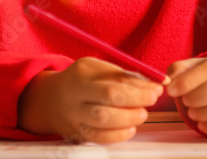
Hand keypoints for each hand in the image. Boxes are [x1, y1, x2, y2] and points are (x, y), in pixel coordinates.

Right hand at [18, 57, 162, 143]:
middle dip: (135, 101)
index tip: (156, 89)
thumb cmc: (82, 81)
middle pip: (107, 98)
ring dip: (128, 118)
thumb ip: (124, 76)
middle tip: (151, 101)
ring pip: (102, 120)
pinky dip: (118, 135)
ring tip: (141, 114)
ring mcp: (74, 114)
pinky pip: (98, 137)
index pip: (114, 80)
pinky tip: (129, 128)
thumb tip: (155, 84)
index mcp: (84, 72)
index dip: (139, 87)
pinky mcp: (76, 132)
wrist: (51, 99)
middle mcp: (76, 93)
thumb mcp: (98, 69)